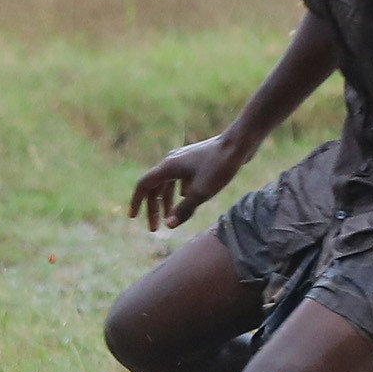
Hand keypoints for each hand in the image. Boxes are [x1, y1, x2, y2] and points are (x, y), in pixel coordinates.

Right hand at [128, 133, 251, 229]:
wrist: (239, 143)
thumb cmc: (220, 166)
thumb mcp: (201, 192)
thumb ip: (184, 210)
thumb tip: (168, 225)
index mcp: (168, 167)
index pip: (143, 185)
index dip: (137, 202)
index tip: (133, 218)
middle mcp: (172, 161)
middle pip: (155, 187)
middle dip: (153, 208)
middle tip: (155, 228)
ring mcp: (184, 159)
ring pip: (168, 183)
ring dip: (166, 201)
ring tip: (169, 217)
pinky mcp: (196, 160)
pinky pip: (180, 178)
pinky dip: (178, 191)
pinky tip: (186, 198)